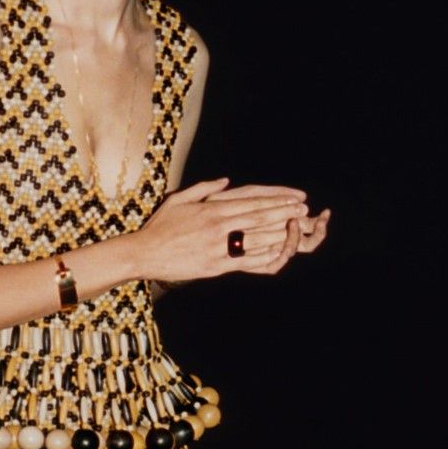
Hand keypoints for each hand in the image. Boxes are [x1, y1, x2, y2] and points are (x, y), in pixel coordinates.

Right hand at [135, 178, 312, 282]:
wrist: (144, 253)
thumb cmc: (160, 226)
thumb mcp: (180, 199)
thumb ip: (205, 189)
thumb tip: (225, 181)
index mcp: (213, 210)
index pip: (252, 203)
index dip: (276, 201)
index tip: (292, 198)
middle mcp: (219, 227)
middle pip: (259, 219)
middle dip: (284, 213)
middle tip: (303, 209)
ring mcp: (219, 248)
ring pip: (257, 240)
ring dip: (280, 234)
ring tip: (298, 229)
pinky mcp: (217, 266)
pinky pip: (247, 262)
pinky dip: (265, 257)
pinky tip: (279, 253)